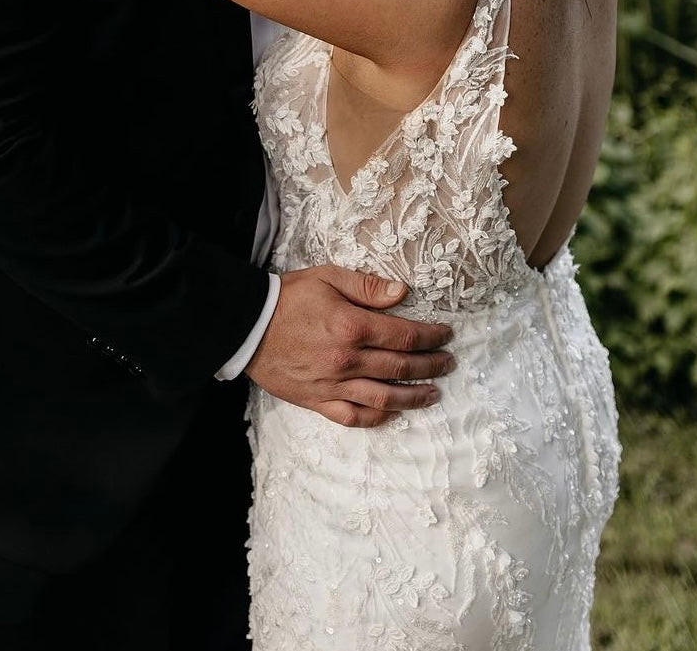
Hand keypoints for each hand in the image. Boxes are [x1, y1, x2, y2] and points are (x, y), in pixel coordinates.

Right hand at [245, 265, 455, 427]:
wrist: (247, 325)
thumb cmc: (288, 297)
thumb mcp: (327, 277)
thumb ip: (366, 286)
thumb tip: (402, 293)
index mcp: (352, 326)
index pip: (405, 336)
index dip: (431, 336)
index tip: (446, 334)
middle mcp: (347, 360)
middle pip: (401, 368)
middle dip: (431, 366)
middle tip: (449, 363)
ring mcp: (333, 384)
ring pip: (384, 399)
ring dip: (414, 397)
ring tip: (433, 393)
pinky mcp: (317, 401)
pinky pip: (353, 417)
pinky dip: (377, 419)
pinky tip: (393, 413)